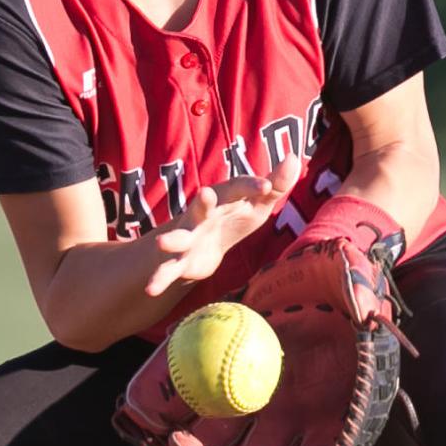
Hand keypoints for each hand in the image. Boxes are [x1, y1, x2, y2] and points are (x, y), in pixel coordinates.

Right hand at [144, 153, 300, 297]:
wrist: (205, 246)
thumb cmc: (235, 217)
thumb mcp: (258, 203)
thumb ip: (277, 183)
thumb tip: (295, 156)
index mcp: (223, 198)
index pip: (238, 188)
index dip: (251, 186)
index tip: (267, 188)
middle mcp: (202, 214)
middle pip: (202, 206)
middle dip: (202, 202)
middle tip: (204, 193)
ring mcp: (188, 237)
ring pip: (177, 238)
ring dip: (171, 240)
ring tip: (161, 243)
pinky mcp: (181, 260)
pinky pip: (168, 269)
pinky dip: (159, 278)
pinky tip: (151, 289)